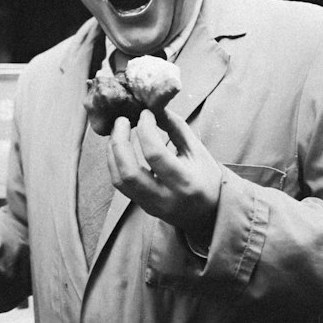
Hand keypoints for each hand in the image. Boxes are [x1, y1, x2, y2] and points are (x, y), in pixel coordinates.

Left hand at [107, 108, 221, 242]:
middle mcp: (165, 197)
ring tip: (116, 132)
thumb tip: (155, 108)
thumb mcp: (198, 151)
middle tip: (121, 120)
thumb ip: (177, 128)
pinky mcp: (142, 207)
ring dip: (113, 152)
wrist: (209, 214)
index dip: (146, 130)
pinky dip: (114, 163)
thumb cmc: (206, 178)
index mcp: (184, 182)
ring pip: (120, 181)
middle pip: (129, 172)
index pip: (155, 154)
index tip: (145, 113)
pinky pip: (120, 185)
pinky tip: (118, 147)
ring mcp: (151, 205)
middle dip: (120, 142)